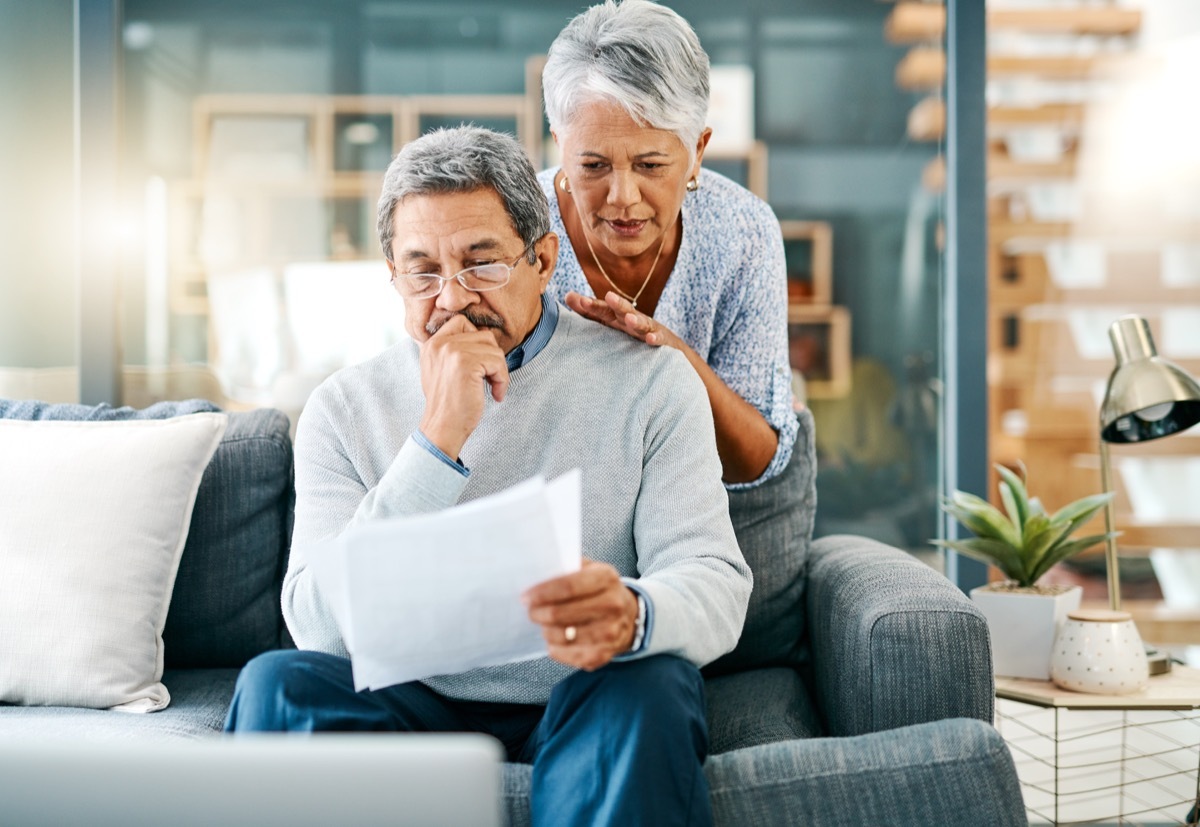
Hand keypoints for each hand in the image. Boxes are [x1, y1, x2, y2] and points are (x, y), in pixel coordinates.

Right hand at [417, 314, 508, 459]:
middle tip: (489, 379)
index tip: (480, 365)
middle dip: (492, 357)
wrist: (442, 427)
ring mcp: (452, 351)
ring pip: (493, 348)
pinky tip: (495, 394)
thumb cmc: (448, 404)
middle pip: (483, 335)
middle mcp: (439, 343)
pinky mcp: (465, 362)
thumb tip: (482, 337)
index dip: (478, 340)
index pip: (462, 322)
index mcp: (432, 343)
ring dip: (499, 370)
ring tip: (492, 388)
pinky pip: (497, 361)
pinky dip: (502, 379)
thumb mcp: (441, 370)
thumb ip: (453, 351)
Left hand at [523, 559, 639, 670]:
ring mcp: (610, 632)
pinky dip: (556, 649)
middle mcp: (613, 605)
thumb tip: (538, 571)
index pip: (568, 586)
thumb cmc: (601, 590)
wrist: (631, 616)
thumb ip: (568, 567)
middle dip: (538, 613)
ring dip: (546, 631)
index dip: (542, 592)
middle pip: (561, 614)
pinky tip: (554, 641)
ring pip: (563, 636)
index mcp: (607, 578)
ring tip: (543, 625)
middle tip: (531, 611)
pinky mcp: (604, 654)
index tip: (526, 596)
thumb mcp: (591, 569)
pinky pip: (569, 655)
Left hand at [563, 290, 680, 349]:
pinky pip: (659, 340)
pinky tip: (651, 339)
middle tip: (609, 296)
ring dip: (636, 321)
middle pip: (624, 311)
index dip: (592, 306)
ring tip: (629, 319)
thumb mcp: (611, 323)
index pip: (603, 310)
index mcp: (617, 318)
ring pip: (642, 324)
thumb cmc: (632, 335)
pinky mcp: (663, 342)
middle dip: (617, 304)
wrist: (668, 349)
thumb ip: (589, 312)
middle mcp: (632, 321)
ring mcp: (649, 330)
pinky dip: (655, 339)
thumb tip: (568, 295)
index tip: (578, 301)